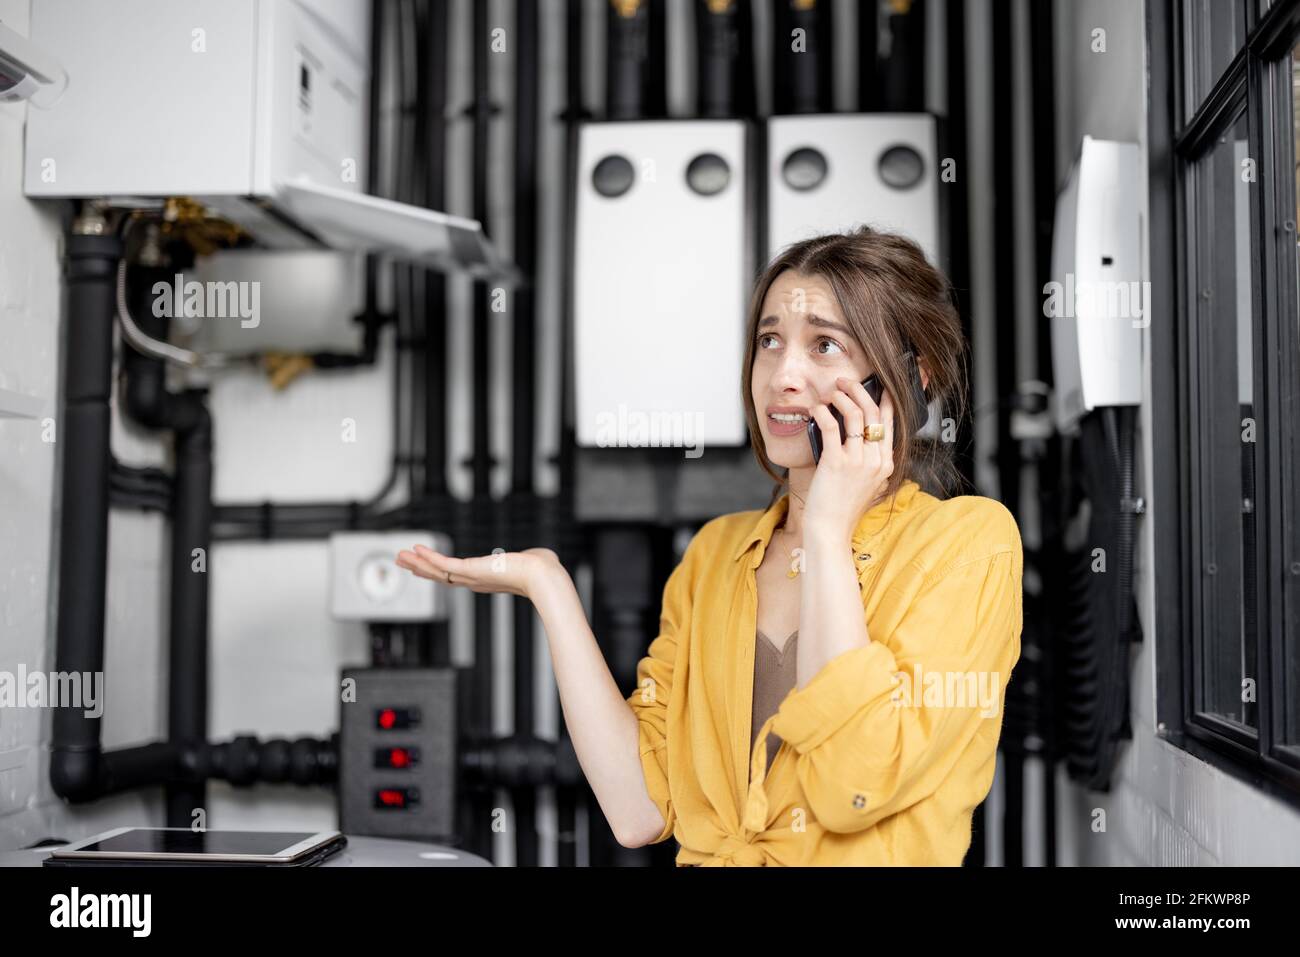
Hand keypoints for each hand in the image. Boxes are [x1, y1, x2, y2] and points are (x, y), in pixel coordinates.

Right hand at [394, 544, 562, 600]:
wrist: (544, 576)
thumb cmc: (543, 570)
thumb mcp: (531, 562)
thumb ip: (530, 559)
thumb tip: (542, 556)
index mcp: (487, 579)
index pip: (456, 576)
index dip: (437, 572)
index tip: (424, 567)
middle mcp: (476, 581)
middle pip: (441, 576)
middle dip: (421, 569)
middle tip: (402, 562)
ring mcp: (472, 577)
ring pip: (437, 572)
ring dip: (417, 563)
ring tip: (400, 556)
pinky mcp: (471, 570)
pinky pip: (444, 564)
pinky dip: (429, 557)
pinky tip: (416, 549)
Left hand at [804, 375, 895, 544]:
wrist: (830, 530)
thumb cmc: (842, 507)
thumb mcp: (865, 483)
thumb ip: (867, 461)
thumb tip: (857, 433)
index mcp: (885, 464)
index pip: (889, 423)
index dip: (883, 400)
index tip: (878, 385)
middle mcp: (875, 460)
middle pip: (873, 413)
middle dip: (860, 390)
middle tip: (845, 381)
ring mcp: (857, 461)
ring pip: (855, 415)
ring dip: (842, 397)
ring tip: (831, 391)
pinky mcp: (836, 462)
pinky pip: (831, 427)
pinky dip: (823, 412)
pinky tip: (816, 409)